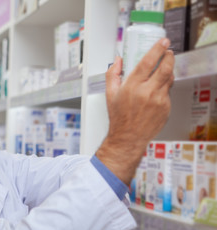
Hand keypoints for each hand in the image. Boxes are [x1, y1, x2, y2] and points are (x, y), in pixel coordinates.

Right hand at [96, 38, 174, 185]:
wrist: (128, 137)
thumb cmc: (119, 117)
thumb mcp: (110, 94)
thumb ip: (113, 74)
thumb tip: (117, 61)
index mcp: (132, 86)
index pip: (148, 62)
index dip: (158, 49)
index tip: (163, 42)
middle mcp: (147, 92)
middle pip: (165, 67)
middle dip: (169, 56)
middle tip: (168, 52)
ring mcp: (159, 100)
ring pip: (170, 78)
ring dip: (169, 70)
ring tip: (164, 68)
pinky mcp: (166, 108)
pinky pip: (169, 92)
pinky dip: (165, 86)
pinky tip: (158, 88)